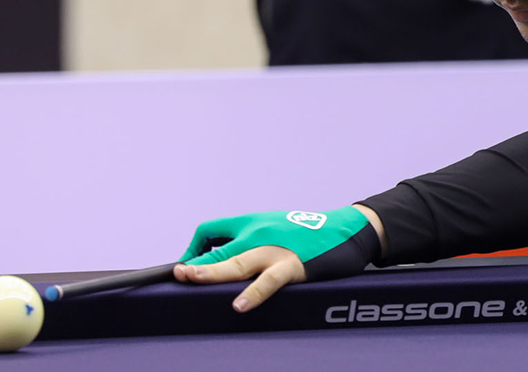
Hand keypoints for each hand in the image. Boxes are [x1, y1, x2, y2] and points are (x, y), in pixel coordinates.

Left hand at [175, 205, 381, 311]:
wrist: (347, 230)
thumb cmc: (309, 236)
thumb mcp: (276, 231)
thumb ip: (251, 244)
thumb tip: (223, 266)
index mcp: (254, 223)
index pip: (212, 230)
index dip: (195, 248)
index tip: (190, 268)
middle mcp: (261, 232)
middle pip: (220, 248)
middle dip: (197, 263)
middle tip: (180, 274)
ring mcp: (276, 250)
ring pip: (238, 263)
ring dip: (213, 272)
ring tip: (193, 279)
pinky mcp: (294, 266)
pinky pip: (269, 281)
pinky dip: (253, 293)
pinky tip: (239, 305)